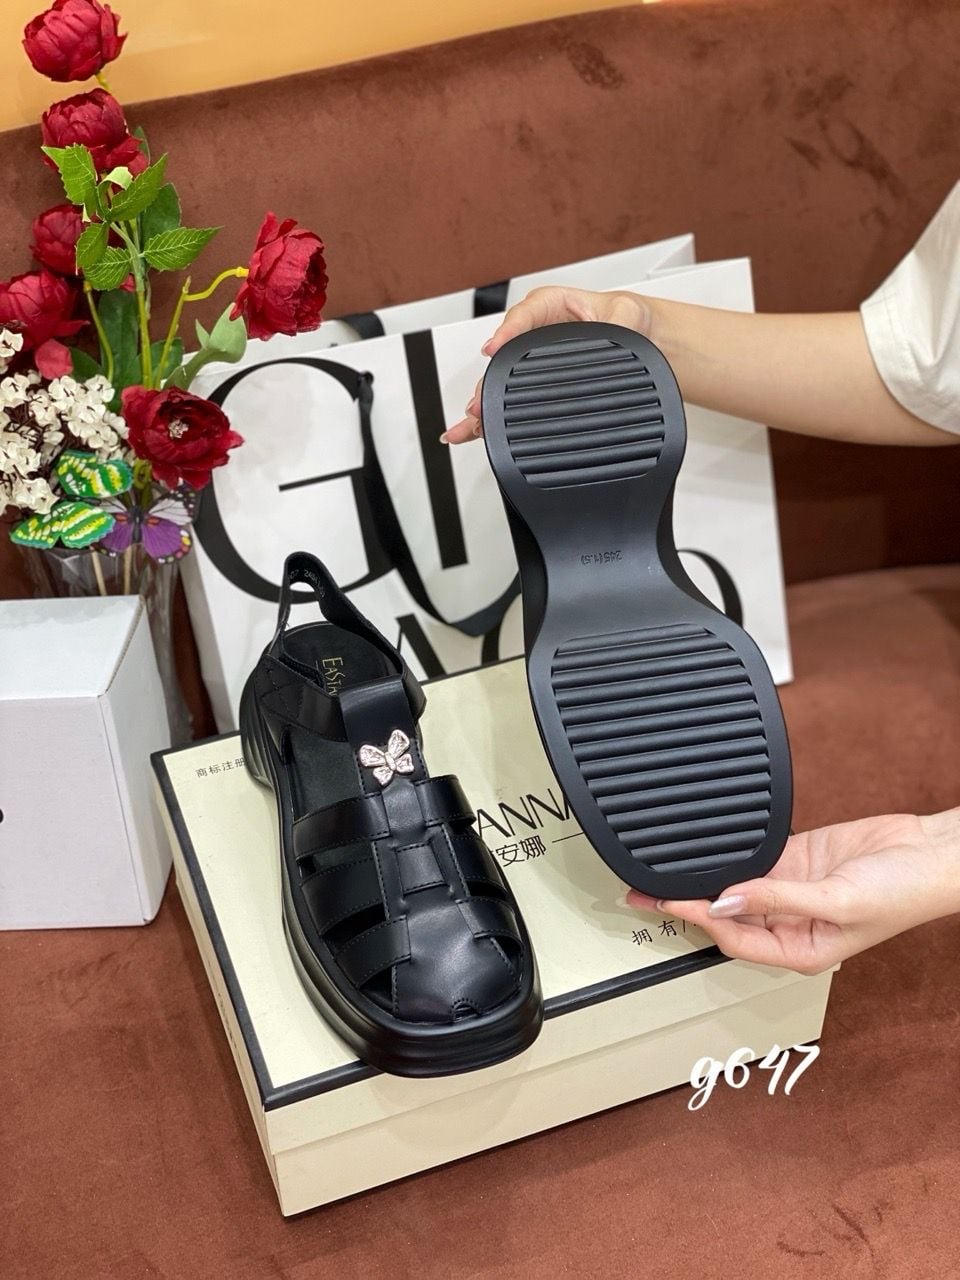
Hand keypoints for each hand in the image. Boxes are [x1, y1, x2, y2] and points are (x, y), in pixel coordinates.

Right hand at [441, 286, 653, 442]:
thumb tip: (614, 335)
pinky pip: (508, 397)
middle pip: (504, 356)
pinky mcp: (535, 382)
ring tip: (474, 421)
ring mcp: (533, 359)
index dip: (506, 333)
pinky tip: (471, 429)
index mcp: (552, 305)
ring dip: (485, 402)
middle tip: (480, 400)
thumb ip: (619, 323)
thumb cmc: (629, 319)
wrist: (644, 339)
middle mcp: (536, 332)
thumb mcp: (627, 314)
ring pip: (501, 380)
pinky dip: (490, 415)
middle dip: (489, 380)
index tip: (495, 348)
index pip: (522, 316)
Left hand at [627, 808, 959, 974]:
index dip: (694, 919)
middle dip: (684, 904)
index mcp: (798, 950)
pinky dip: (728, 852)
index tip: (664, 902)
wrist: (932, 853)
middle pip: (723, 916)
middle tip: (641, 891)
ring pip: (731, 887)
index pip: (730, 939)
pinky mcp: (795, 860)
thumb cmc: (902, 893)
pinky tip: (703, 847)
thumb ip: (778, 899)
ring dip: (700, 879)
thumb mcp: (838, 901)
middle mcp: (788, 924)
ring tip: (659, 870)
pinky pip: (753, 858)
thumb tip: (725, 900)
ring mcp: (789, 890)